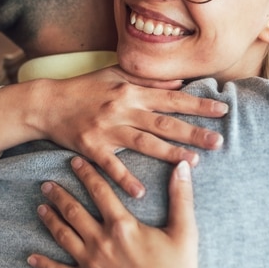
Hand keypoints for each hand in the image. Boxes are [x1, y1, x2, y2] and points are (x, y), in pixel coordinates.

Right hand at [2, 66, 226, 198]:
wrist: (47, 103)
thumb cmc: (83, 89)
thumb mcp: (115, 75)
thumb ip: (146, 80)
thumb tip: (178, 83)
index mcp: (130, 91)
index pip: (171, 98)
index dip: (197, 105)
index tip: (221, 111)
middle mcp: (122, 109)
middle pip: (163, 122)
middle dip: (193, 131)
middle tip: (219, 141)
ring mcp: (107, 130)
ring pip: (143, 142)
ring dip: (169, 152)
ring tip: (194, 161)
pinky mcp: (91, 148)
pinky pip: (110, 165)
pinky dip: (124, 179)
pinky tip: (140, 191)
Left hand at [27, 157, 222, 267]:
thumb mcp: (185, 231)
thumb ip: (182, 196)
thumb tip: (183, 167)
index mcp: (122, 225)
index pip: (99, 191)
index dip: (86, 174)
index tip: (74, 162)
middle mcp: (101, 241)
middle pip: (74, 211)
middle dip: (59, 195)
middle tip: (46, 184)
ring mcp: (91, 264)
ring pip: (63, 236)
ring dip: (50, 220)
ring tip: (40, 208)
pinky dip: (44, 264)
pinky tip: (31, 257)